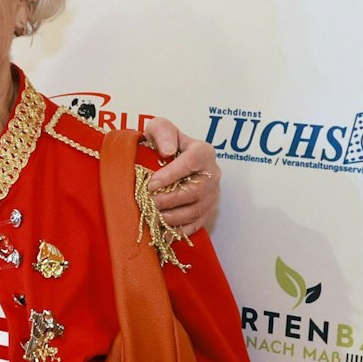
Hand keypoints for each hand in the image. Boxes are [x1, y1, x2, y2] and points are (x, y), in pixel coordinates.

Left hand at [142, 119, 219, 235]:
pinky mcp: (208, 210)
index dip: (171, 175)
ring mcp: (213, 194)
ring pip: (196, 210)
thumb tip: (167, 150)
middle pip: (196, 191)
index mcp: (203, 151)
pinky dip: (179, 231)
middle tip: (149, 203)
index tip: (151, 184)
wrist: (171, 158)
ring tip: (154, 216)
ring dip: (173, 217)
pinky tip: (163, 233)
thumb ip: (163, 132)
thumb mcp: (160, 128)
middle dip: (170, 200)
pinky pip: (196, 224)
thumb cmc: (164, 142)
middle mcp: (213, 173)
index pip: (191, 163)